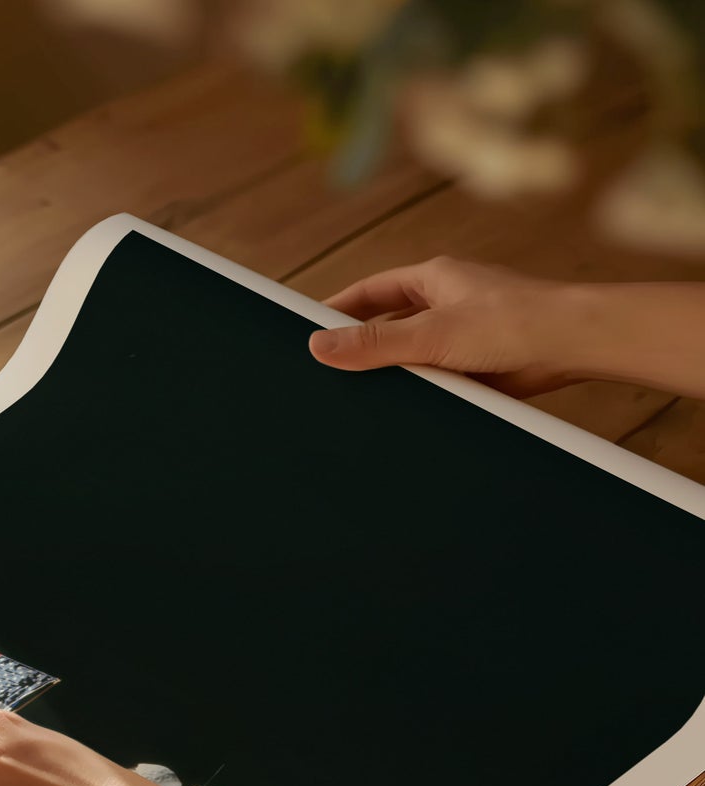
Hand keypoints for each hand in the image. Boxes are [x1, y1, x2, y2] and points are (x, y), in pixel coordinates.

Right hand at [309, 256, 580, 396]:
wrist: (575, 345)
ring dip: (394, 373)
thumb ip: (374, 343)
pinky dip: (422, 391)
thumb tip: (320, 346)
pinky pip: (437, 378)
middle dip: (361, 345)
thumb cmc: (516, 321)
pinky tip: (407, 408)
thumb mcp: (430, 334)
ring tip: (363, 396)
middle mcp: (447, 302)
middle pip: (388, 323)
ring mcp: (463, 333)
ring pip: (412, 354)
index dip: (337, 310)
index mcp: (434, 278)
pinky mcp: (479, 364)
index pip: (370, 292)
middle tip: (328, 369)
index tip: (309, 330)